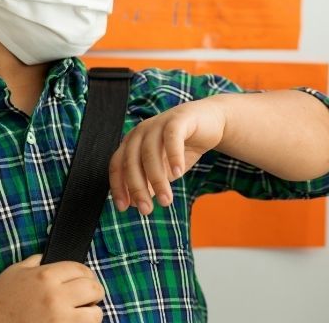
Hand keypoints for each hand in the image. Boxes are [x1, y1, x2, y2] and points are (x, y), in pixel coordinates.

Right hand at [0, 254, 102, 322]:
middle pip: (94, 288)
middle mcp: (55, 297)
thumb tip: (49, 258)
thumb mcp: (15, 272)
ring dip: (91, 313)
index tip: (85, 281)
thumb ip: (36, 262)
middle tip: (89, 297)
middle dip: (94, 292)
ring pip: (95, 314)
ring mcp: (58, 319)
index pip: (81, 269)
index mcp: (46, 276)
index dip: (86, 274)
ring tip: (83, 314)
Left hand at [109, 97, 227, 213]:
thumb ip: (149, 183)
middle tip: (147, 210)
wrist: (210, 123)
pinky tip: (178, 173)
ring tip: (166, 200)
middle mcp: (141, 131)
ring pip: (150, 152)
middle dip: (137, 188)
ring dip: (157, 179)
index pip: (117, 165)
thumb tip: (134, 203)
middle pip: (131, 161)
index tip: (124, 208)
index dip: (118, 186)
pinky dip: (173, 156)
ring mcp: (158, 123)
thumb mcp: (164, 170)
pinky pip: (172, 137)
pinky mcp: (178, 119)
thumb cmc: (183, 147)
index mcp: (133, 142)